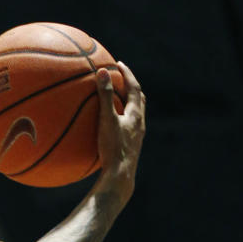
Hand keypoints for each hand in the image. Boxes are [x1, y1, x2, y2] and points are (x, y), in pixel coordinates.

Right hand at [96, 61, 145, 196]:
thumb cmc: (113, 148)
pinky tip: (111, 128)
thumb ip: (105, 96)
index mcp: (136, 114)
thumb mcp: (107, 120)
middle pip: (139, 100)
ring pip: (135, 115)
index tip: (119, 64)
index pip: (134, 87)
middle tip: (122, 80)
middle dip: (131, 88)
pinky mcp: (131, 149)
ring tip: (118, 101)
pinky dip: (121, 121)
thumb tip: (102, 71)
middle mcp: (140, 125)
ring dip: (128, 105)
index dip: (127, 74)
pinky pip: (128, 129)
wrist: (120, 177)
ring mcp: (136, 138)